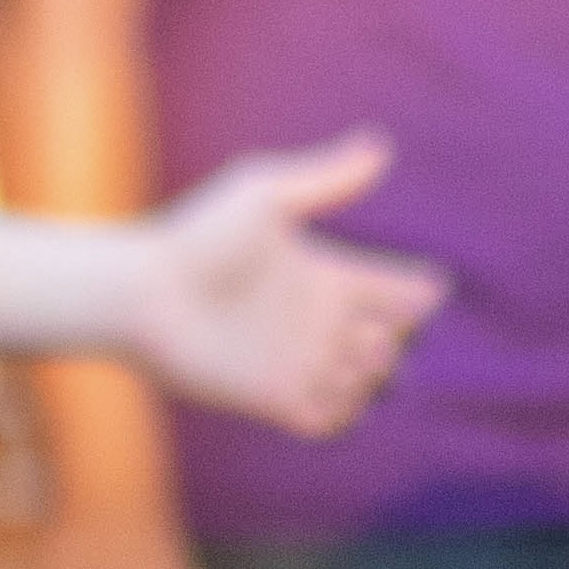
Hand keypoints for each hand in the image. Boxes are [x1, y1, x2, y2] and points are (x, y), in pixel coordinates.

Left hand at [125, 131, 442, 440]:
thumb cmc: (197, 238)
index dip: (418, 292)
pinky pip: (329, 422)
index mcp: (324, 273)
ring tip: (351, 359)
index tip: (426, 289)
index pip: (393, 289)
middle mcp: (315, 321)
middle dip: (395, 340)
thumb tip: (380, 147)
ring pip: (365, 385)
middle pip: (388, 342)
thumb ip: (324, 177)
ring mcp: (296, 363)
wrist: (143, 295)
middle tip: (366, 329)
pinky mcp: (272, 400)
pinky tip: (334, 391)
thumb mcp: (265, 195)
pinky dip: (346, 414)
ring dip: (373, 378)